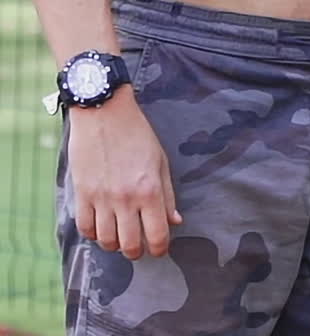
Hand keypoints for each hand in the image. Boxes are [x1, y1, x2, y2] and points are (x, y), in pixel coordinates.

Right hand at [68, 86, 181, 259]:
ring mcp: (102, 197)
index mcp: (150, 190)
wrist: (104, 111)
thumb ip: (167, 195)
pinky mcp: (82, 193)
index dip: (161, 248)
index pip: (157, 236)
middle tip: (138, 243)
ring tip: (119, 233)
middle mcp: (126, 198)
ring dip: (115, 243)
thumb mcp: (160, 160)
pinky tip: (101, 224)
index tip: (159, 247)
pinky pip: (85, 228)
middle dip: (137, 251)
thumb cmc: (136, 133)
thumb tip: (174, 222)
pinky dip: (94, 232)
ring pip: (107, 242)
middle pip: (131, 246)